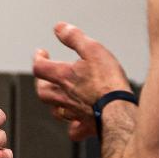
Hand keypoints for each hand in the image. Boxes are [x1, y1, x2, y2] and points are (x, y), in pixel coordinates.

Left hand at [32, 22, 130, 140]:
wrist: (119, 109)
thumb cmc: (108, 80)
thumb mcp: (93, 49)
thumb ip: (74, 37)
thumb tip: (58, 27)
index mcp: (63, 76)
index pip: (39, 67)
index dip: (38, 58)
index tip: (42, 52)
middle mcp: (64, 96)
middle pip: (43, 91)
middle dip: (42, 81)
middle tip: (46, 75)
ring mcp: (74, 113)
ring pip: (55, 110)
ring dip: (53, 102)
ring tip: (58, 95)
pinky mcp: (86, 125)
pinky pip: (74, 129)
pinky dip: (73, 126)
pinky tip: (76, 122)